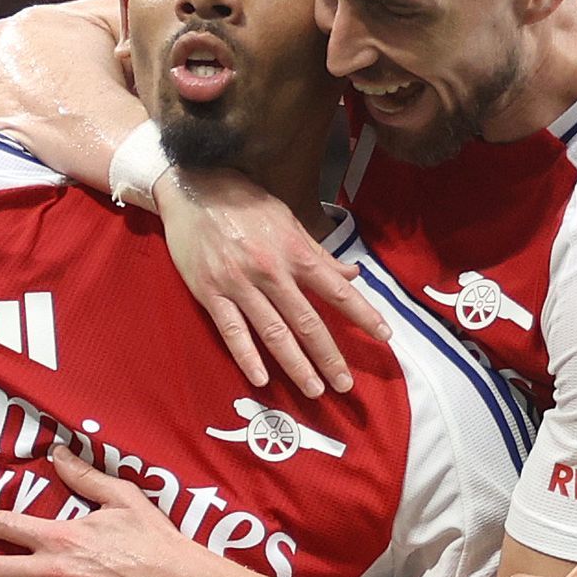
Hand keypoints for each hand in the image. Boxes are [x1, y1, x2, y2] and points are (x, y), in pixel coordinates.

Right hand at [157, 161, 384, 396]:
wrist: (193, 187)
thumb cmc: (245, 202)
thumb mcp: (288, 219)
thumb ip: (318, 253)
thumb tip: (352, 274)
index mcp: (294, 252)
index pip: (336, 290)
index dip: (362, 314)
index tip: (383, 336)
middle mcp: (271, 271)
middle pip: (307, 321)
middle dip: (329, 355)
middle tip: (345, 385)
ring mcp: (239, 284)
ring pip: (273, 332)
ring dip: (296, 365)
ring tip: (314, 390)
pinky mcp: (211, 293)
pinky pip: (232, 331)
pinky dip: (247, 356)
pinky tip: (261, 379)